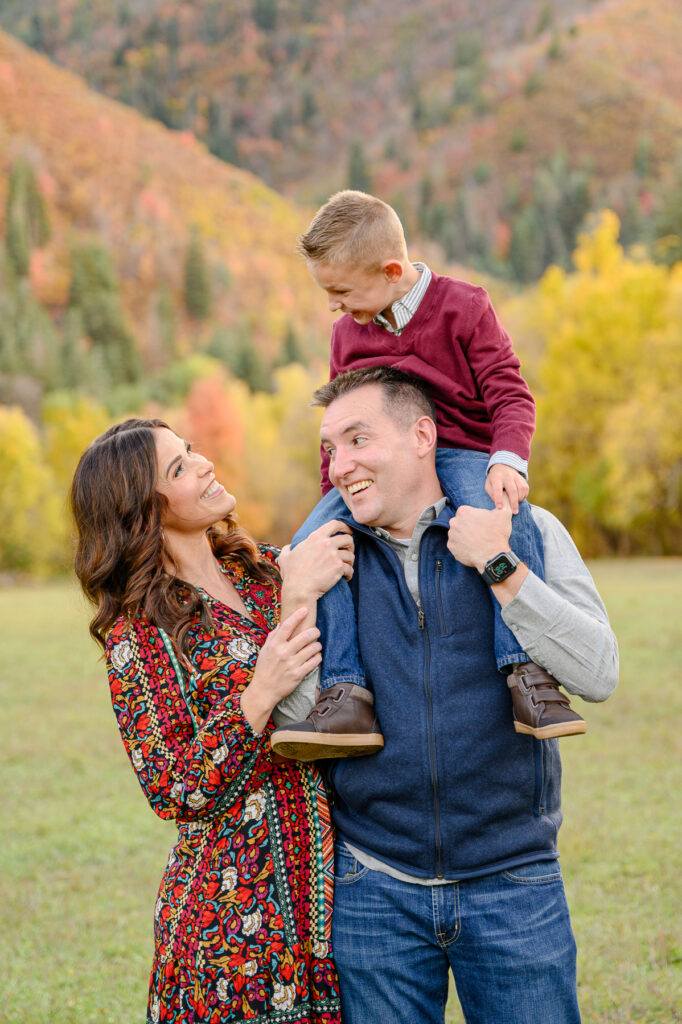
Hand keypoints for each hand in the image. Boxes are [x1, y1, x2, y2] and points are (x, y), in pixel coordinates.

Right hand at [242, 608, 322, 731]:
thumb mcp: (265, 651)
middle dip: (314, 631)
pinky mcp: (299, 674)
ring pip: (313, 648)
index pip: (287, 626)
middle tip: (316, 631)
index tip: (305, 610)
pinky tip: (316, 656)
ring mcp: (292, 664)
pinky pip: (315, 661)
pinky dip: (318, 657)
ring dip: (317, 645)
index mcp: (274, 645)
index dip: (297, 616)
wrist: (264, 690)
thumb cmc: (264, 669)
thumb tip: (281, 623)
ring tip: (316, 645)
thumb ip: (273, 636)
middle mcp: (283, 653)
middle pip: (305, 636)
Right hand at [279, 520, 353, 602]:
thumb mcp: (285, 557)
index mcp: (315, 537)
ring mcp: (334, 556)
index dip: (345, 526)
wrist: (299, 589)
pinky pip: (350, 569)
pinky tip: (346, 578)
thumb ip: (288, 549)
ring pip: (351, 555)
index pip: (335, 524)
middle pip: (347, 539)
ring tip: (346, 567)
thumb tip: (288, 547)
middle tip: (348, 552)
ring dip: (350, 561)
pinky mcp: (339, 568)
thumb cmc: (292, 574)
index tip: (348, 531)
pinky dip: (349, 574)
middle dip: (350, 545)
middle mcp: (327, 544)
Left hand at [447, 495, 512, 572]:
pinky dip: (462, 546)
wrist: (492, 556)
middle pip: (461, 522)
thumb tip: (505, 491)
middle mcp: (454, 522)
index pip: (467, 512)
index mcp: (463, 511)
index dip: (476, 517)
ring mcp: (451, 535)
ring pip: (457, 533)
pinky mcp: (451, 547)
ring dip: (464, 536)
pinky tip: (472, 547)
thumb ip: (503, 500)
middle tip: (480, 533)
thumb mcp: (504, 513)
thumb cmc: (497, 533)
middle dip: (468, 526)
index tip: (482, 523)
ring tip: (476, 541)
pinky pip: (455, 544)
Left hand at [485, 464, 528, 514]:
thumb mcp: (488, 485)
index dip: (499, 499)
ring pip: (521, 489)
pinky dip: (524, 495)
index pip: (497, 489)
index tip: (500, 508)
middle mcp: (507, 476)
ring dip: (520, 499)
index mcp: (496, 478)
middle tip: (514, 512)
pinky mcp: (522, 478)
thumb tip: (498, 503)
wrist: (502, 467)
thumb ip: (491, 493)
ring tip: (515, 504)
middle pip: (512, 490)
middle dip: (514, 502)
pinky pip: (526, 488)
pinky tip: (519, 498)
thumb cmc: (494, 480)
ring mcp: (516, 476)